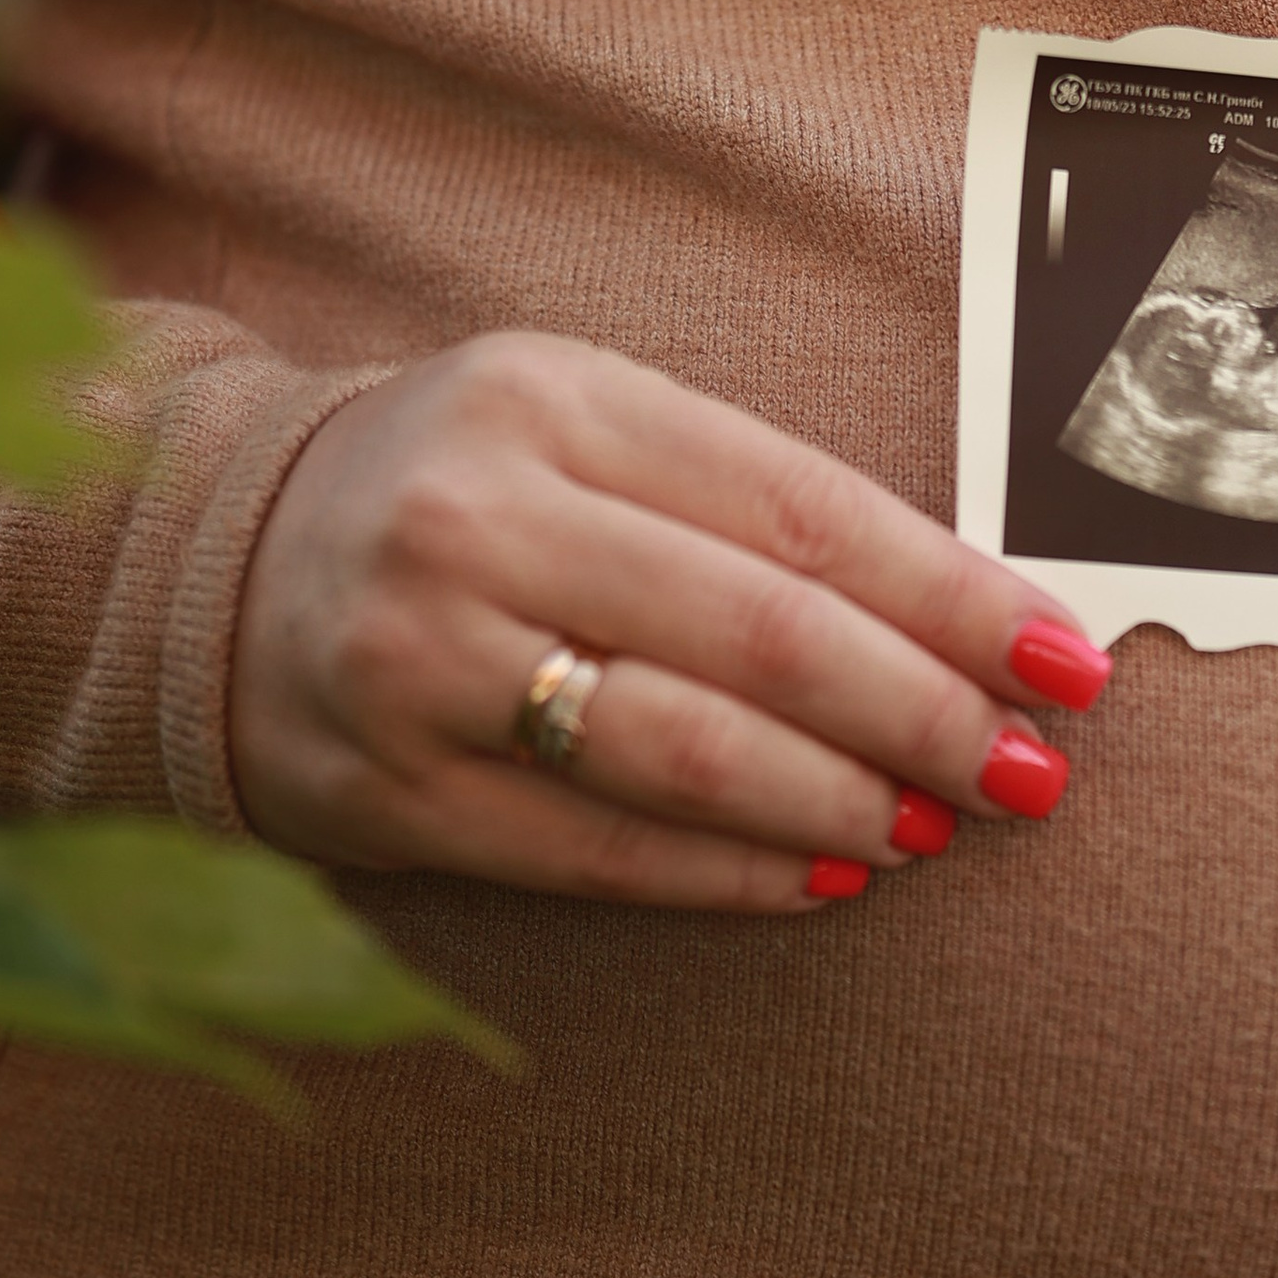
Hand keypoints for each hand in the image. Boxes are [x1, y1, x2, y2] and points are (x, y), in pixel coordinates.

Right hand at [230, 336, 1111, 908]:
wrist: (216, 561)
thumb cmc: (461, 488)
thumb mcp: (584, 425)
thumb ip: (745, 497)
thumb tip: (963, 613)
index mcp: (552, 401)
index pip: (800, 507)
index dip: (950, 594)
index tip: (1062, 655)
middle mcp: (480, 521)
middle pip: (761, 635)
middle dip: (924, 712)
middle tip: (1028, 768)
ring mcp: (424, 664)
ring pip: (686, 754)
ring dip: (840, 802)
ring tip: (934, 824)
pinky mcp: (390, 795)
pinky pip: (599, 849)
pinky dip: (729, 874)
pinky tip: (818, 876)